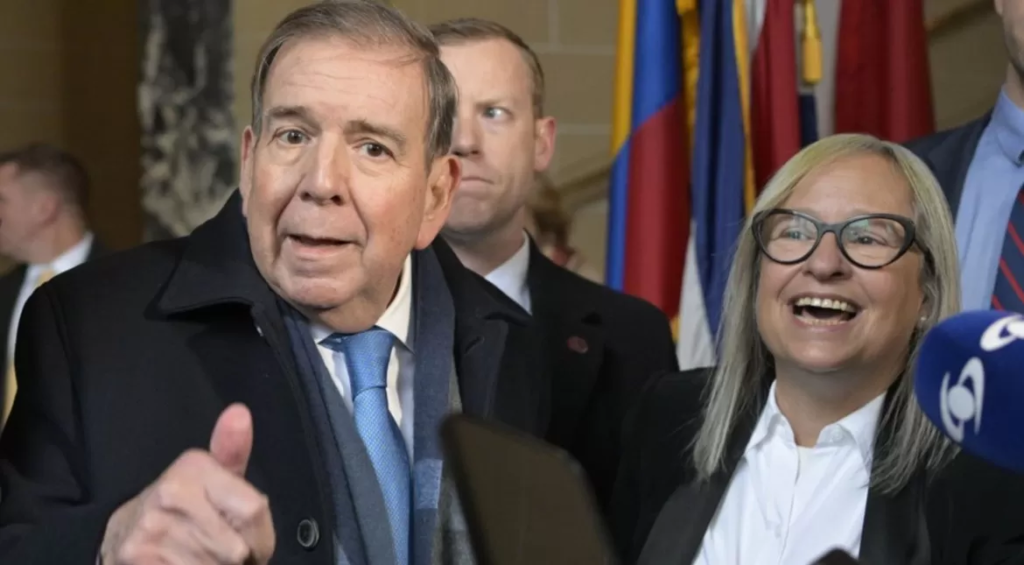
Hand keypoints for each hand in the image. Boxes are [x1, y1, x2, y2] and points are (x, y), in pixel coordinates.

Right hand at [99, 404, 275, 563]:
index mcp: (195, 466)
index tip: (243, 534)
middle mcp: (171, 492)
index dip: (258, 534)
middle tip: (218, 549)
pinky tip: (181, 563)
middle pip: (238, 547)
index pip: (254, 510)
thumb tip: (240, 412)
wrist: (123, 535)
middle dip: (237, 557)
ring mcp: (151, 528)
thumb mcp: (212, 476)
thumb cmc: (183, 508)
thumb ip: (233, 450)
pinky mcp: (138, 559)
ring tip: (198, 557)